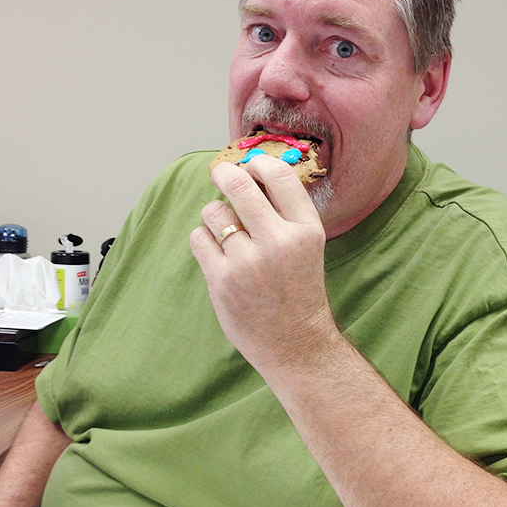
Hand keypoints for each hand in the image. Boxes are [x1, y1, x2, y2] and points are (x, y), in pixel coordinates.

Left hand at [190, 157, 336, 372]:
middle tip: (220, 175)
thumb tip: (251, 171)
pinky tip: (216, 253)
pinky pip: (199, 237)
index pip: (278, 175)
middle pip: (239, 184)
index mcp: (306, 229)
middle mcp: (280, 241)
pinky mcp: (223, 279)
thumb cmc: (298, 289)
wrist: (296, 343)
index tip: (248, 166)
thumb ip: (285, 211)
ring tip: (225, 232)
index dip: (257, 163)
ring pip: (214, 211)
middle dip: (224, 174)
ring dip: (214, 215)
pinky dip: (203, 239)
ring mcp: (249, 261)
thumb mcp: (308, 245)